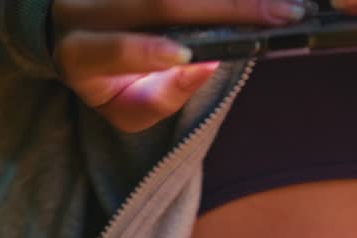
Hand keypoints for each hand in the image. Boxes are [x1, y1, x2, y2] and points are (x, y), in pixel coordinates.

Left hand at [52, 0, 311, 131]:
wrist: (75, 39)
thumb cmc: (109, 83)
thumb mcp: (129, 109)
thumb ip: (164, 97)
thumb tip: (207, 62)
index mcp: (79, 55)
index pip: (115, 49)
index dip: (151, 51)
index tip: (191, 54)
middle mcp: (81, 7)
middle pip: (156, 1)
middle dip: (224, 6)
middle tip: (281, 12)